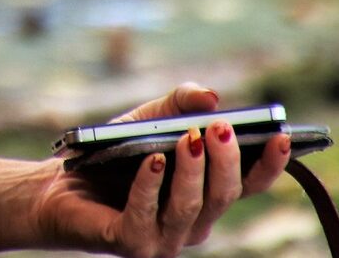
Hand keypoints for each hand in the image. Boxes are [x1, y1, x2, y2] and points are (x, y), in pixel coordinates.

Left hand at [32, 83, 291, 255]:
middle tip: (220, 127)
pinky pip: (146, 215)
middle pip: (224, 195)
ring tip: (188, 138)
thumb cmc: (114, 154)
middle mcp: (192, 224)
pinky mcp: (129, 243)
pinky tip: (153, 160)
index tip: (282, 135)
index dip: (271, 165)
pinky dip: (151, 185)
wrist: (57, 186)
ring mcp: (163, 239)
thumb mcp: (150, 119)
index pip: (249, 185)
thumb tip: (213, 96)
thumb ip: (181, 102)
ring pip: (191, 207)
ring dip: (192, 170)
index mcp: (206, 197)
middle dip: (226, 160)